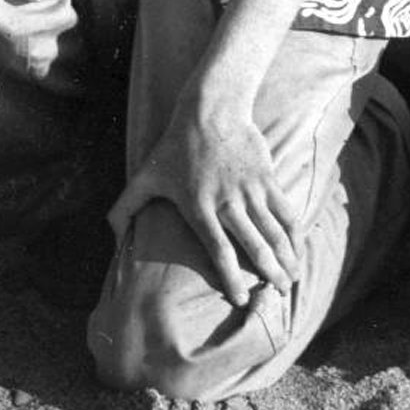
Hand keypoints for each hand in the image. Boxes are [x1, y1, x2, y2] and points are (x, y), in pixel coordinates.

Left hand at [107, 100, 299, 305]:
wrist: (210, 109)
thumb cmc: (175, 145)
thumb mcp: (145, 175)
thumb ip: (125, 207)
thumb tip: (111, 235)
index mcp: (198, 206)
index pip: (218, 250)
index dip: (231, 278)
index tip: (242, 300)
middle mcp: (227, 202)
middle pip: (254, 246)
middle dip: (269, 274)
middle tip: (279, 293)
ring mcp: (249, 190)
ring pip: (274, 232)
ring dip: (287, 258)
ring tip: (292, 278)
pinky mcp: (266, 178)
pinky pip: (286, 211)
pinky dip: (295, 232)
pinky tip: (298, 247)